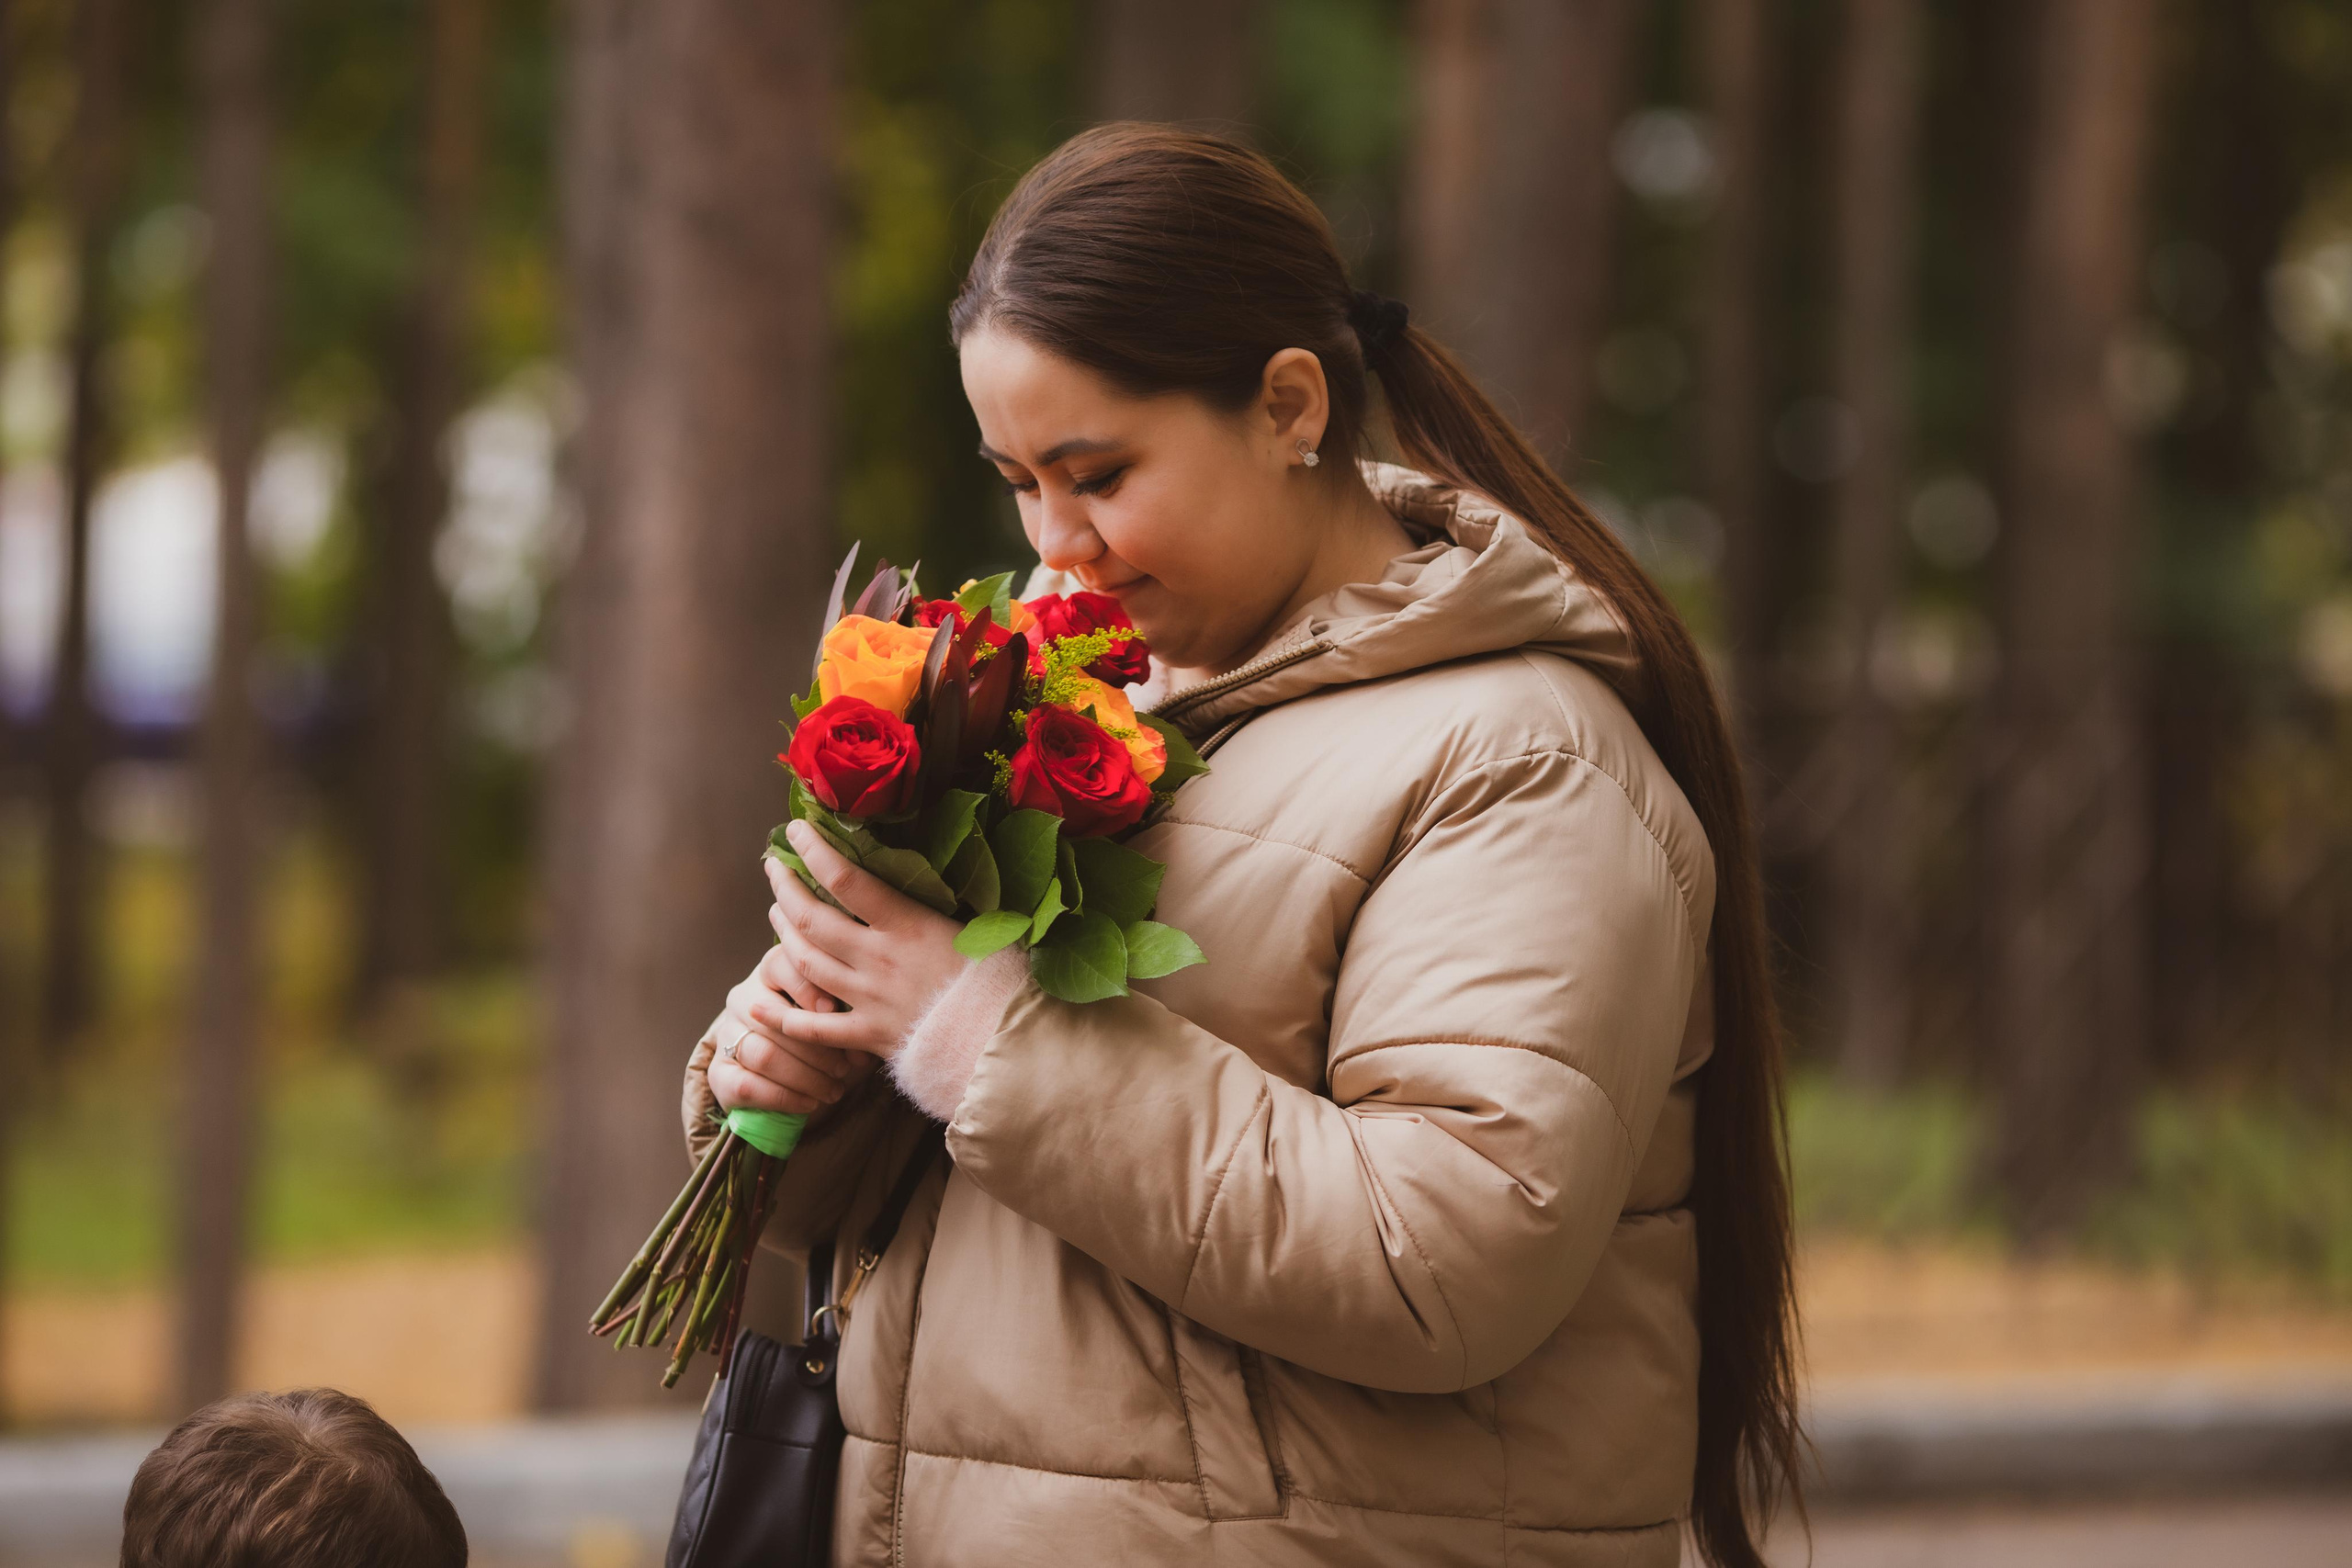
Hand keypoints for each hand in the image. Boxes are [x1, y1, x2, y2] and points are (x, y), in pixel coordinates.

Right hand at [707, 950, 874, 1116]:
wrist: (786, 1074)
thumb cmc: (821, 1034)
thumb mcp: (835, 1016)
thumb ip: (845, 1015)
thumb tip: (861, 1044)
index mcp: (770, 972)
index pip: (782, 966)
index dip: (808, 989)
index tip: (833, 1012)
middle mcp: (743, 998)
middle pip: (774, 1018)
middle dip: (816, 1048)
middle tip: (844, 1068)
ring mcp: (727, 1034)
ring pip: (763, 1055)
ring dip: (804, 1077)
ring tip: (833, 1090)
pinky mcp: (718, 1072)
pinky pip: (748, 1086)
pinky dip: (785, 1098)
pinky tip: (810, 1102)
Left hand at [757, 818, 973, 1063]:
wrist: (1002, 1039)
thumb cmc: (997, 977)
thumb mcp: (974, 926)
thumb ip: (935, 905)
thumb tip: (917, 873)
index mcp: (906, 925)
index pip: (846, 880)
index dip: (814, 853)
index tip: (796, 832)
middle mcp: (878, 959)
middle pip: (812, 919)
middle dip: (786, 889)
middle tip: (774, 869)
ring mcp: (868, 999)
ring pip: (806, 963)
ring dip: (783, 935)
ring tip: (776, 913)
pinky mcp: (866, 1036)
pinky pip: (813, 1028)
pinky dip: (782, 1016)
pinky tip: (757, 1005)